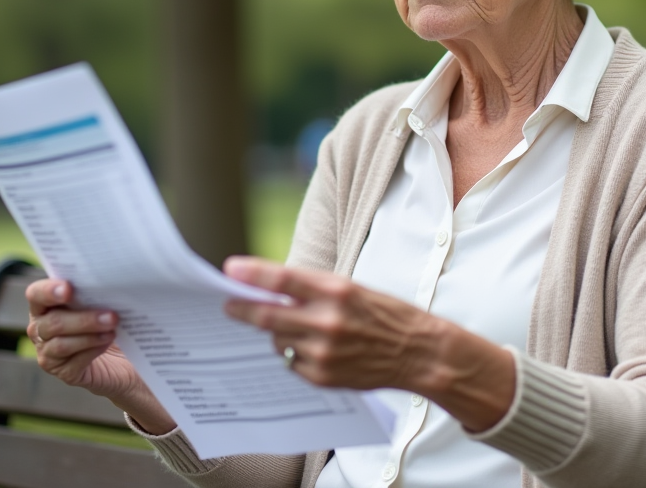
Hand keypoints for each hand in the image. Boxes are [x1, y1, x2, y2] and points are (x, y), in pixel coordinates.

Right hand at [25, 279, 174, 433]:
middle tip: (111, 315)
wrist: (124, 357)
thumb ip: (94, 292)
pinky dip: (93, 351)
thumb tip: (108, 280)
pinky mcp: (65, 373)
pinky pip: (74, 363)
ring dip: (90, 335)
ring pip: (62, 345)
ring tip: (113, 329)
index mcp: (45, 306)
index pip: (36, 295)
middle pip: (52, 323)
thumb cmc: (108, 322)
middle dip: (83, 318)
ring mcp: (49, 354)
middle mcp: (41, 330)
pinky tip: (107, 342)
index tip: (69, 288)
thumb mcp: (100, 302)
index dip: (48, 291)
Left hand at [222, 256, 514, 431]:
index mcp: (337, 291)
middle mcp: (327, 322)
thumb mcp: (354, 289)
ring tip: (297, 327)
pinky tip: (313, 348)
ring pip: (276, 340)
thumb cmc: (387, 315)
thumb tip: (272, 287)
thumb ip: (314, 289)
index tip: (230, 269)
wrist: (417, 353)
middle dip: (243, 309)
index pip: (284, 279)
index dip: (254, 274)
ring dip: (277, 332)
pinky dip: (293, 353)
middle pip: (268, 314)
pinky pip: (290, 362)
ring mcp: (322, 352)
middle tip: (228, 305)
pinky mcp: (322, 376)